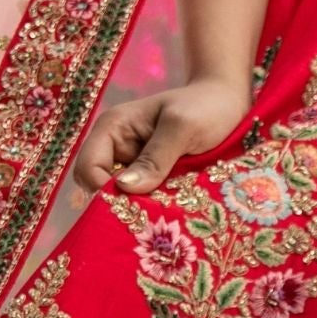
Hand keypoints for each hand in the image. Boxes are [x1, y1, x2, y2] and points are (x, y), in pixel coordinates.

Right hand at [73, 75, 250, 195]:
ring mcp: (132, 165)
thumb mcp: (183, 127)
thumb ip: (155, 157)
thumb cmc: (206, 106)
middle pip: (98, 188)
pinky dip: (153, 207)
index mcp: (112, 128)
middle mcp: (115, 148)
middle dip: (121, 203)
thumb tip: (124, 187)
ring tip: (165, 212)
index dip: (104, 192)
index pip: (88, 169)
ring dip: (140, 208)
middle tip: (153, 213)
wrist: (228, 103)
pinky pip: (141, 200)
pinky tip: (172, 209)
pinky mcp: (149, 178)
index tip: (134, 207)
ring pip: (121, 198)